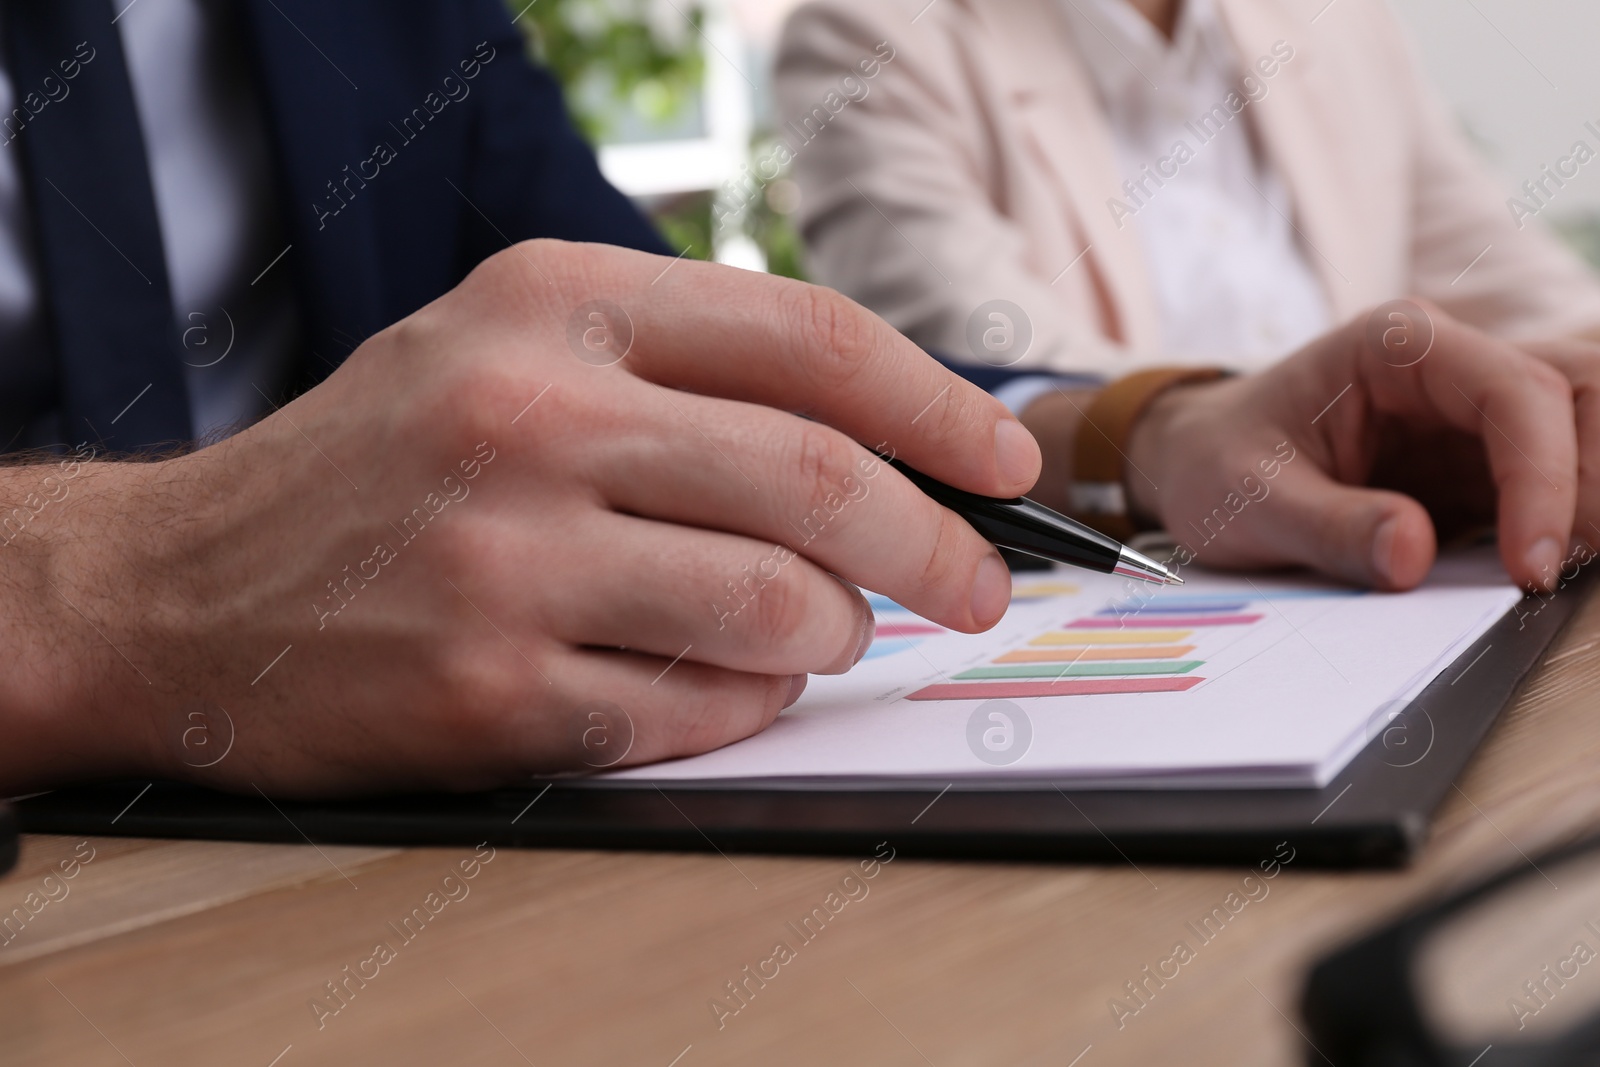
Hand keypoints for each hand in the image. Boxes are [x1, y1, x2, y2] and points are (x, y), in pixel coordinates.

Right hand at [3, 240, 1039, 793]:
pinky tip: (725, 687)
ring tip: (821, 633)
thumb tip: (880, 437)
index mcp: (551, 303)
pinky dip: (746, 708)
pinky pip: (695, 711)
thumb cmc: (376, 468)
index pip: (806, 338)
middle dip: (934, 544)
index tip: (1003, 460)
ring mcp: (505, 556)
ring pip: (776, 606)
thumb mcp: (506, 350)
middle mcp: (529, 413)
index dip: (936, 405)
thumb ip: (678, 372)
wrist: (181, 587)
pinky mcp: (488, 687)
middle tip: (976, 585)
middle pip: (817, 478)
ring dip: (836, 634)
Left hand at [1126, 300, 1578, 591]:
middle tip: (1566, 567)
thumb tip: (1412, 554)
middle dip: (1590, 475)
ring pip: (1583, 427)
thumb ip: (1329, 527)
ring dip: (1589, 494)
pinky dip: (1571, 519)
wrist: (1195, 463)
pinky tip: (1555, 568)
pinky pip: (1555, 480)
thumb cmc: (1215, 464)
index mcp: (1397, 346)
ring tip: (1564, 570)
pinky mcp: (1478, 465)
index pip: (1515, 390)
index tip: (1532, 563)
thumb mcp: (1249, 501)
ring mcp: (1471, 413)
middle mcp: (1450, 365)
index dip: (1543, 475)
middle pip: (1579, 391)